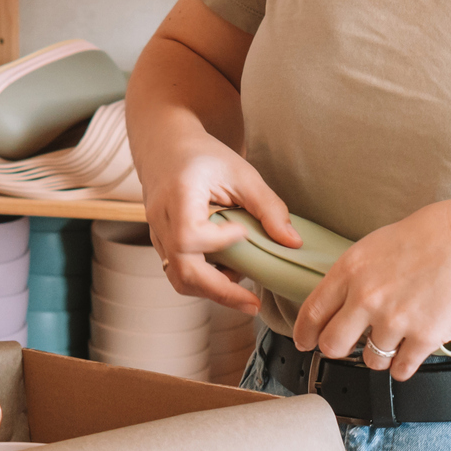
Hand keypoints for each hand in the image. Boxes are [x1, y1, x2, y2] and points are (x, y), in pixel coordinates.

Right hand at [140, 131, 300, 313]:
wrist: (165, 146)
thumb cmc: (204, 156)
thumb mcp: (241, 173)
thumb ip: (267, 207)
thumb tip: (293, 243)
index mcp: (178, 196)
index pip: (190, 235)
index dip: (218, 242)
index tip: (243, 231)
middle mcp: (161, 220)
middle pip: (181, 270)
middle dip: (220, 292)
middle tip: (254, 304)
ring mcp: (157, 235)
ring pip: (178, 278)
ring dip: (212, 291)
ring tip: (244, 293)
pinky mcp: (162, 244)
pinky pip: (180, 272)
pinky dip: (205, 280)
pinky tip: (229, 273)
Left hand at [292, 194, 450, 379]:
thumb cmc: (430, 236)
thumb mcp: (376, 245)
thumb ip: (354, 275)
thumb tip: (340, 301)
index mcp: (350, 271)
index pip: (313, 312)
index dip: (305, 333)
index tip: (306, 342)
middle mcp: (366, 298)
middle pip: (333, 345)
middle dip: (337, 350)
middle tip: (347, 348)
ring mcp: (394, 320)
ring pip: (370, 360)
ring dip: (379, 355)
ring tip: (393, 340)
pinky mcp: (422, 337)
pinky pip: (400, 369)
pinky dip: (403, 366)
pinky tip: (409, 354)